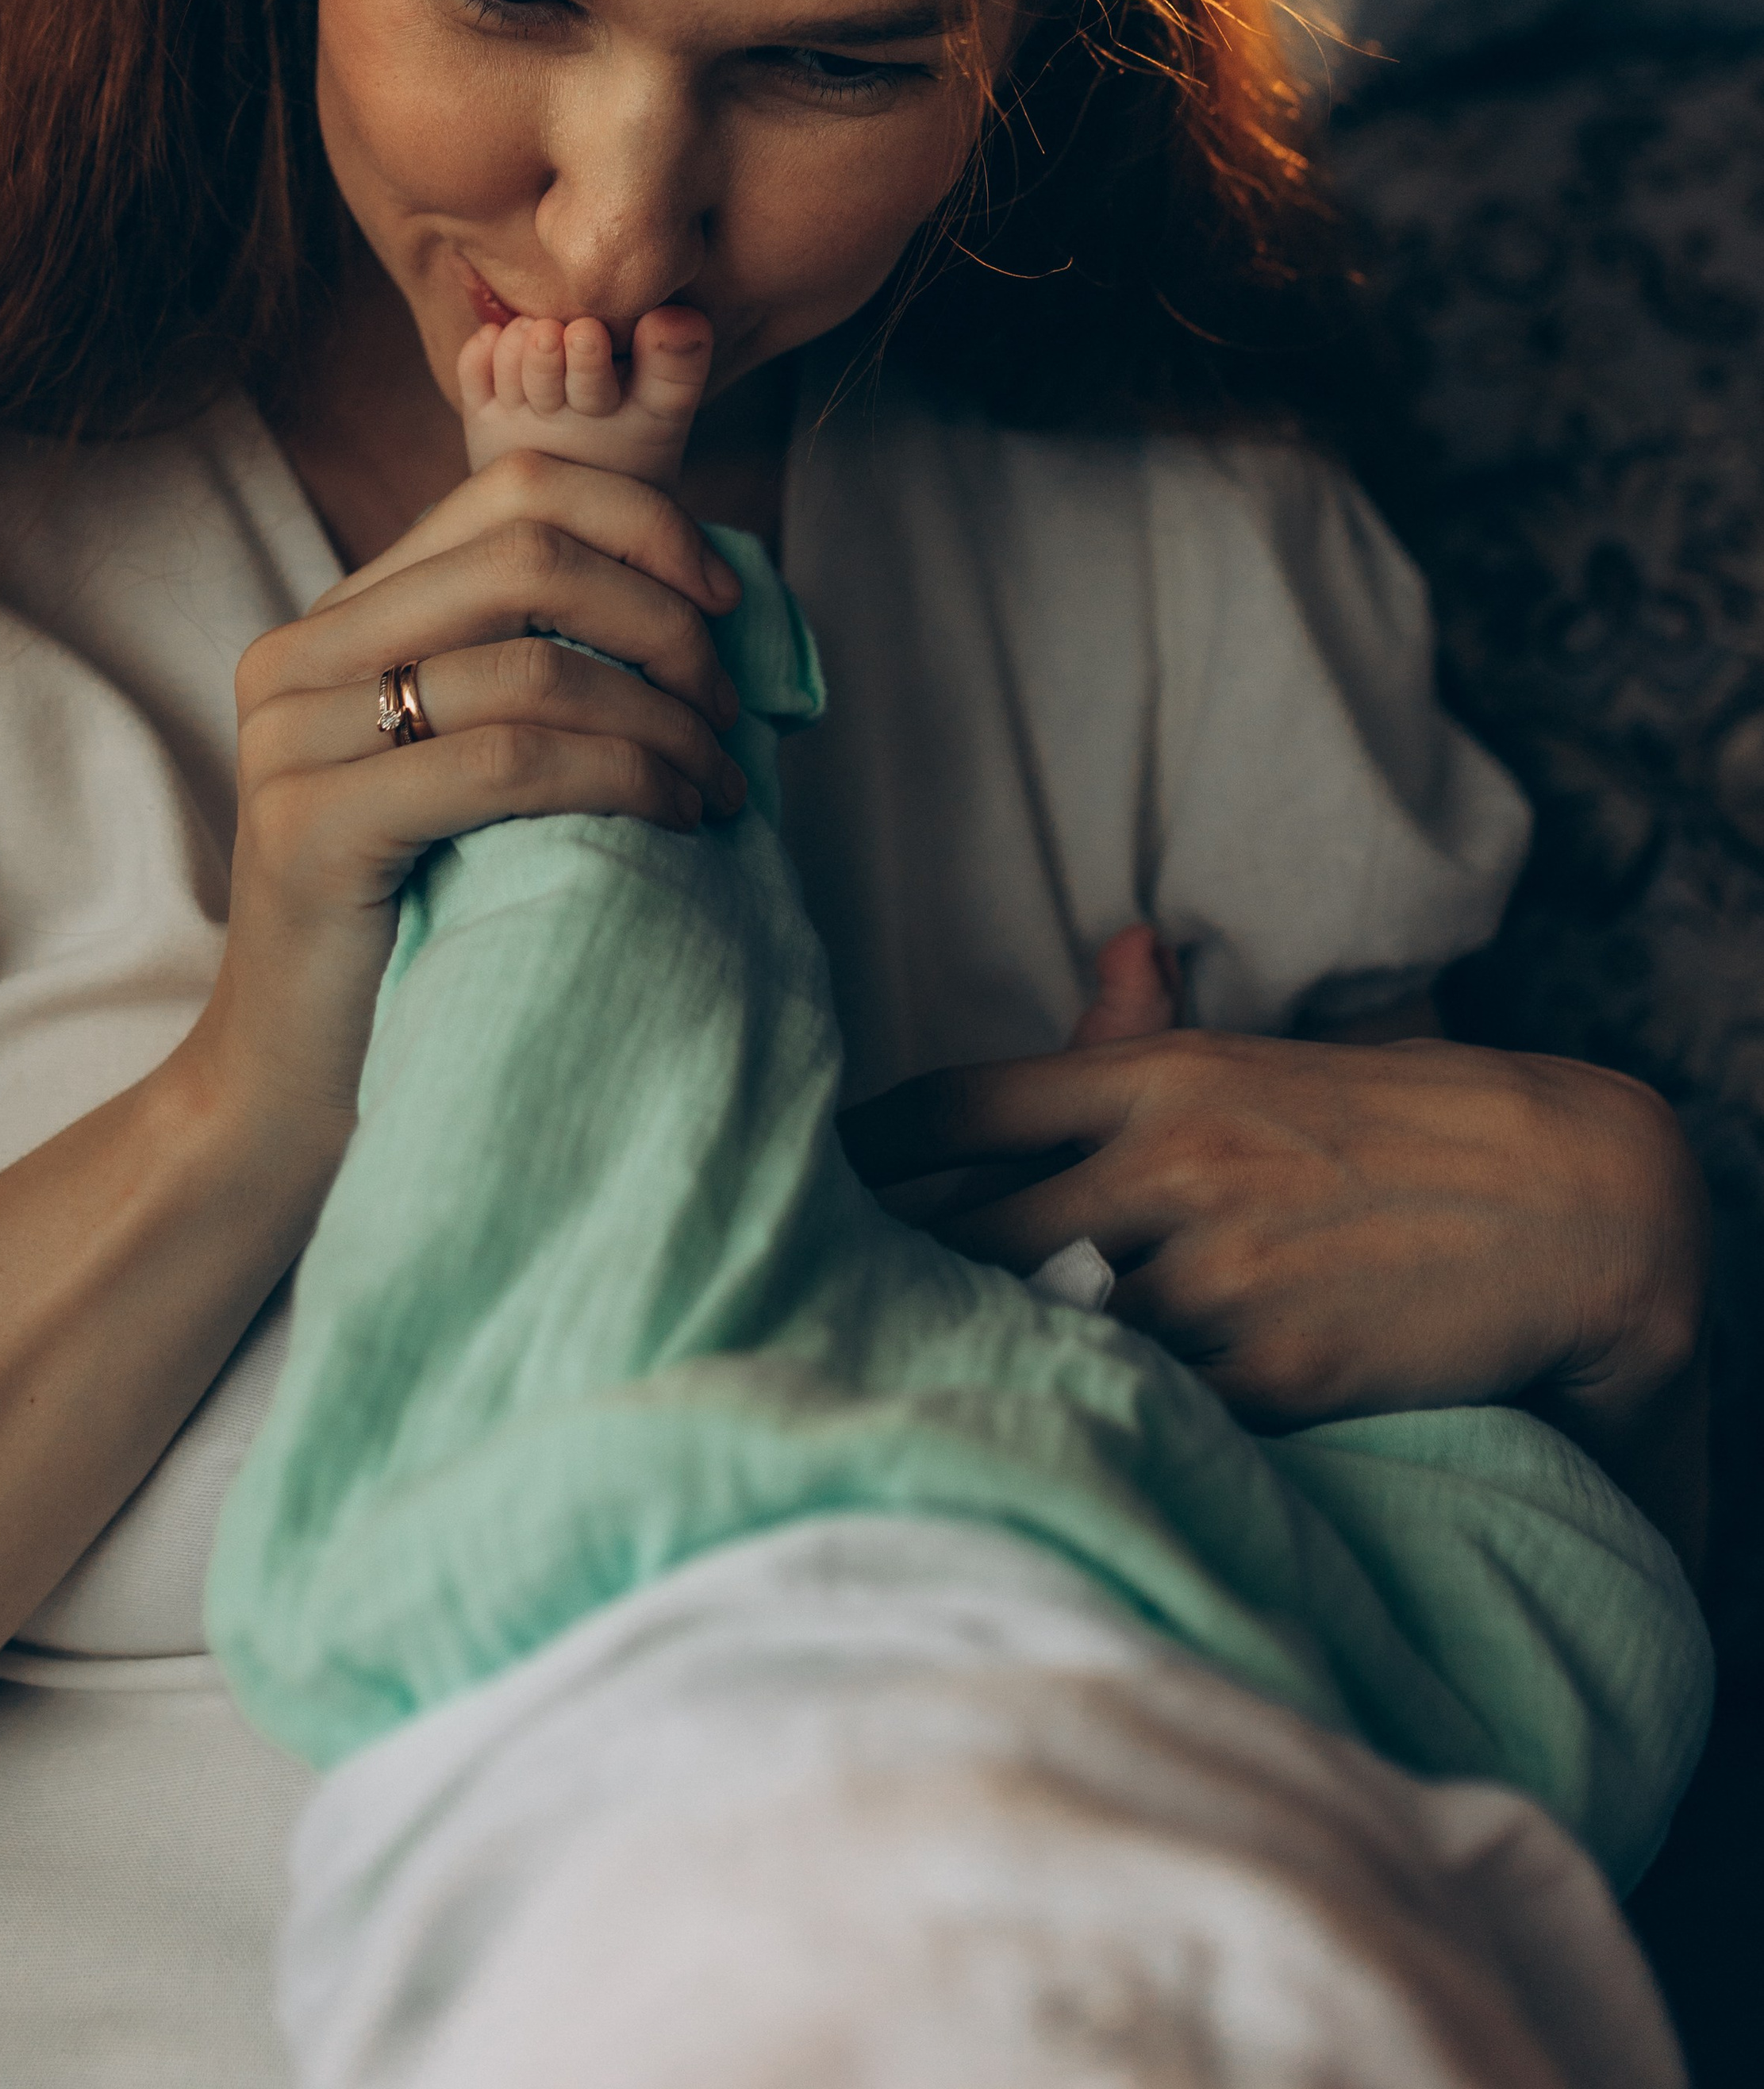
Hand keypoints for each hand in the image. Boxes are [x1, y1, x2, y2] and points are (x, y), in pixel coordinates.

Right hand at [198, 452, 749, 1123]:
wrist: (290, 1089)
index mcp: (339, 619)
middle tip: (724, 711)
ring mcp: (293, 738)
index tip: (722, 603)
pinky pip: (510, 762)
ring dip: (662, 720)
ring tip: (717, 786)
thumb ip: (532, 669)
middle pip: (526, 549)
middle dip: (662, 619)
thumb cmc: (415, 924)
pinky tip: (674, 820)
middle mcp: (297, 655)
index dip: (641, 524)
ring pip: (531, 663)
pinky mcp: (312, 827)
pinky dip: (621, 778)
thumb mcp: (468, 766)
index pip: (510, 488)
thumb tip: (704, 600)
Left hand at [840, 1028, 1709, 1545]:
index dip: (865, 1152)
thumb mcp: (1265, 1066)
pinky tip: (1055, 1430)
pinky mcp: (1269, 1371)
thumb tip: (1109, 953)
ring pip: (1047, 1325)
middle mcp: (1171, 1162)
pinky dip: (1097, 1418)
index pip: (958, 1105)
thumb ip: (1155, 1040)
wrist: (1571, 1204)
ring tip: (918, 1382)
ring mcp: (1218, 1270)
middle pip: (970, 1231)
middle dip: (901, 1273)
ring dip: (990, 1353)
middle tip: (830, 1304)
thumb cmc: (1404, 1127)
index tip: (812, 1183)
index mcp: (1161, 1076)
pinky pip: (1143, 1405)